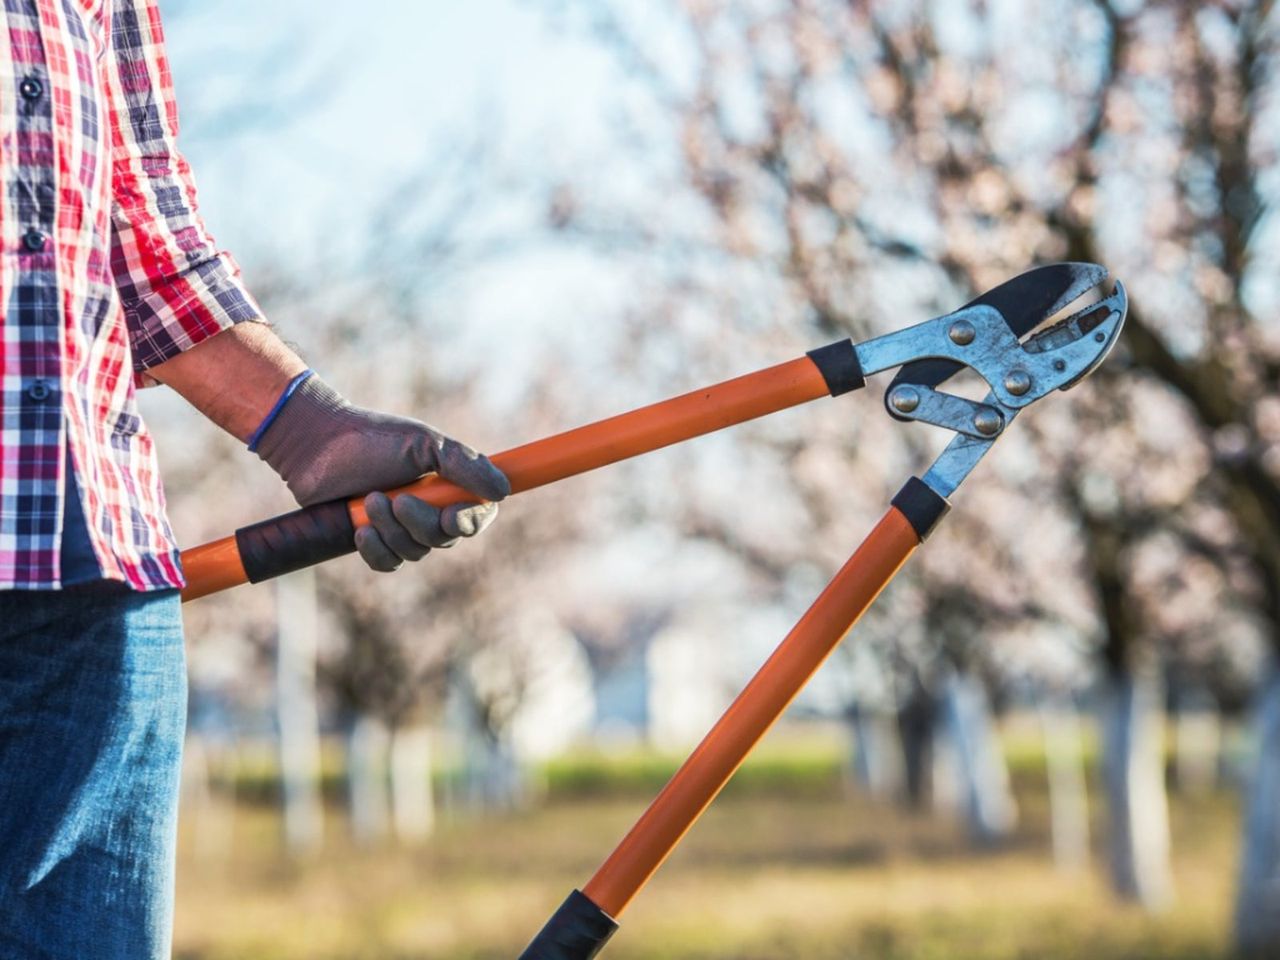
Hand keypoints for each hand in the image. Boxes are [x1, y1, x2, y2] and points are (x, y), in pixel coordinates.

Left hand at [255, 376, 508, 570]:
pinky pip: (390, 564)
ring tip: (369, 500)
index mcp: (449, 484)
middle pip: (445, 538)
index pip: (478, 516)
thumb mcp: (424, 444)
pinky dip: (377, 551)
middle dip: (420, 522)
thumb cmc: (373, 438)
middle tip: (396, 498)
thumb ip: (464, 466)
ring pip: (415, 552)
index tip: (451, 516)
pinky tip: (361, 532)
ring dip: (392, 530)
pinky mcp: (375, 540)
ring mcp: (402, 526)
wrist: (317, 445)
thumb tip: (502, 491)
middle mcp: (431, 508)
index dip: (469, 522)